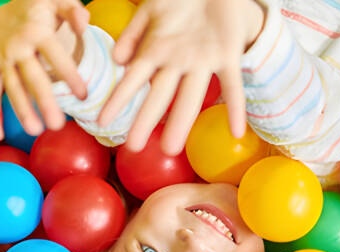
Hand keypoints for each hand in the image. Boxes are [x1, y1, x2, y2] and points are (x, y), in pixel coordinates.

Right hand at [0, 0, 87, 138]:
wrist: (6, 6)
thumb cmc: (41, 8)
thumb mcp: (59, 1)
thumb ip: (73, 11)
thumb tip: (85, 23)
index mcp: (37, 32)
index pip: (55, 55)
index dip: (69, 75)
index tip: (83, 95)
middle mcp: (16, 46)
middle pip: (31, 77)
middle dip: (44, 102)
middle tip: (58, 124)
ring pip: (11, 87)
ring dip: (22, 110)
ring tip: (35, 130)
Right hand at [99, 0, 265, 153]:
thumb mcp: (150, 10)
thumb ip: (133, 33)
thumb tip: (118, 60)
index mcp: (158, 50)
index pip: (133, 79)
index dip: (119, 100)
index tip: (103, 121)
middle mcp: (179, 61)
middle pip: (160, 95)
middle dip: (146, 121)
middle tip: (134, 148)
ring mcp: (203, 61)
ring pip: (189, 96)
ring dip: (180, 122)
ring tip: (170, 150)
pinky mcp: (228, 55)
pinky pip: (233, 85)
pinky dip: (235, 108)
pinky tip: (236, 132)